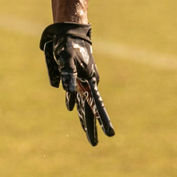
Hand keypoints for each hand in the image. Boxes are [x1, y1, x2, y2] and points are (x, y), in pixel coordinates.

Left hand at [39, 23, 114, 145]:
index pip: (97, 105)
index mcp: (90, 82)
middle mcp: (88, 84)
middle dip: (91, 127)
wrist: (69, 32)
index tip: (110, 134)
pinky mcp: (74, 77)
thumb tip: (67, 93)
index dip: (102, 120)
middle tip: (94, 144)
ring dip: (84, 118)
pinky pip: (75, 94)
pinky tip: (72, 109)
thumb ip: (68, 76)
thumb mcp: (66, 60)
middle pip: (90, 110)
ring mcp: (82, 82)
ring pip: (83, 104)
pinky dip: (74, 103)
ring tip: (87, 133)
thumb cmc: (68, 46)